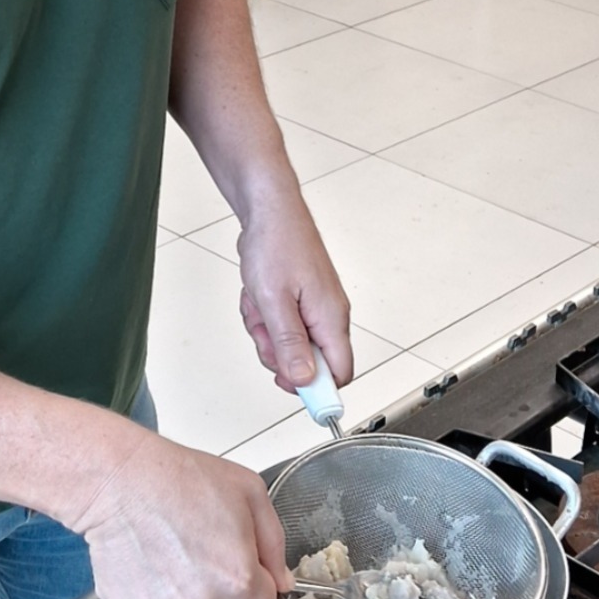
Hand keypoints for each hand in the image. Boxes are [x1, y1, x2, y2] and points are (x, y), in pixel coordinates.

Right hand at [71, 427, 289, 598]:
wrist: (121, 479)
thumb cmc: (182, 479)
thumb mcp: (251, 493)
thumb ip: (274, 545)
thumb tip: (281, 581)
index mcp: (237, 582)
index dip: (254, 584)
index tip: (239, 560)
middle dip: (220, 588)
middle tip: (202, 545)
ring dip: (184, 590)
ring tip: (171, 545)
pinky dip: (152, 589)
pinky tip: (149, 554)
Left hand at [236, 192, 351, 394]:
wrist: (270, 210)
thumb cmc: (276, 244)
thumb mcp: (275, 301)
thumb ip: (289, 344)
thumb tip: (304, 379)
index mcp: (331, 318)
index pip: (340, 373)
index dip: (315, 388)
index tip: (289, 386)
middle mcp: (329, 315)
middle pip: (309, 362)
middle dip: (278, 352)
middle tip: (263, 331)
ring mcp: (315, 307)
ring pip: (289, 343)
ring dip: (266, 330)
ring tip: (259, 304)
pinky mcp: (301, 300)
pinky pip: (281, 325)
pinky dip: (264, 315)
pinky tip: (259, 295)